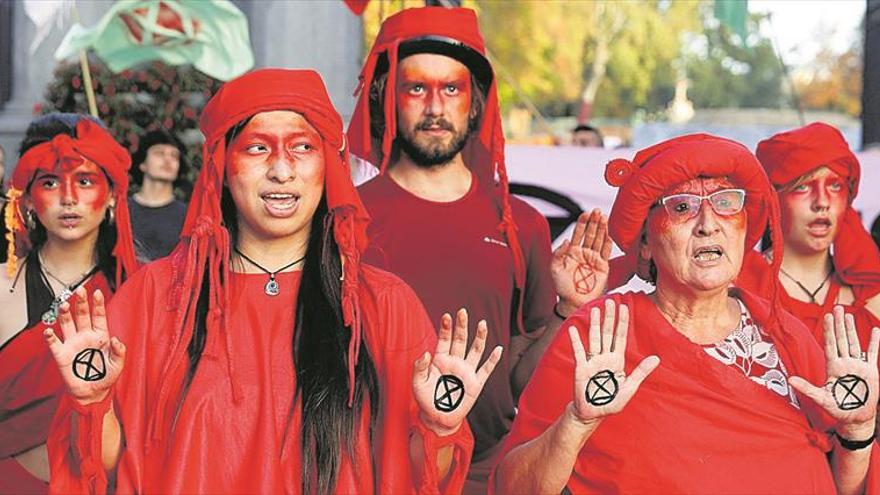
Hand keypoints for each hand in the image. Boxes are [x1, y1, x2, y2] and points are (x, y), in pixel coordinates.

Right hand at [44, 287, 124, 404]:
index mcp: (100, 336)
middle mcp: (85, 336)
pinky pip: (54, 343)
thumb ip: (120, 352)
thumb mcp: (118, 365)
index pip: (99, 316)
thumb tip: (117, 339)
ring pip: (67, 324)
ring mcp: (72, 343)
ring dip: (65, 314)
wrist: (92, 393)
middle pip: (82, 315)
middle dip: (81, 302)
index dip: (97, 304)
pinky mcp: (61, 354)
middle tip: (79, 290)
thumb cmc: (106, 376)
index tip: (97, 292)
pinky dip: (50, 336)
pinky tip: (49, 330)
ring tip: (64, 304)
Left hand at [413, 308, 502, 435]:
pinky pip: (486, 370)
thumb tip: (426, 353)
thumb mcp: (417, 383)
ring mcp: (466, 372)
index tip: (447, 316)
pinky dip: (493, 360)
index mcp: (440, 360)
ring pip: (475, 351)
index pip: (445, 340)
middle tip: (463, 312)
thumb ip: (420, 367)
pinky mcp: (476, 384)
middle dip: (462, 326)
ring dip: (479, 337)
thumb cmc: (425, 399)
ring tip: (482, 323)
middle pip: (461, 340)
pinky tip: (498, 349)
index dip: (446, 328)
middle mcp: (455, 362)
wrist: (437, 419)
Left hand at [552, 209, 611, 316]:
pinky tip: (609, 234)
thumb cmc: (563, 287)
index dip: (582, 223)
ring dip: (602, 229)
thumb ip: (558, 254)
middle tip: (597, 211)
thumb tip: (566, 241)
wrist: (573, 302)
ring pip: (599, 240)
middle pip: (590, 234)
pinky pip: (606, 252)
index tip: (585, 213)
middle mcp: (584, 253)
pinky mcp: (603, 267)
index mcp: (572, 251)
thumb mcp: (554, 269)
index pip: (578, 233)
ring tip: (604, 217)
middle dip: (594, 222)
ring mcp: (594, 259)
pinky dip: (608, 243)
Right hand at [568, 299, 659, 423]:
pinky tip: (573, 328)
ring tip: (596, 309)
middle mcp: (604, 358)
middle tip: (610, 300)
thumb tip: (656, 358)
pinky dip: (576, 340)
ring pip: (594, 338)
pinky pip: (578, 351)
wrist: (591, 413)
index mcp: (617, 361)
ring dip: (595, 324)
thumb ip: (640, 372)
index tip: (624, 307)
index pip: (620, 337)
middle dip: (610, 317)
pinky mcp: (581, 368)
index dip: (622, 322)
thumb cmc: (610, 403)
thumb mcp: (629, 389)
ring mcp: (592, 361)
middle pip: (608, 333)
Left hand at [789, 306, 878, 436]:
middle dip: (838, 323)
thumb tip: (790, 380)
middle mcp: (844, 363)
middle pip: (841, 339)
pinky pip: (872, 353)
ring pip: (854, 343)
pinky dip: (874, 342)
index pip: (830, 344)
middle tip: (837, 307)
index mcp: (833, 367)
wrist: (856, 418)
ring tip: (848, 315)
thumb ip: (807, 388)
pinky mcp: (870, 371)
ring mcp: (857, 366)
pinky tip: (875, 330)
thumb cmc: (837, 409)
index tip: (827, 316)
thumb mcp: (821, 398)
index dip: (829, 330)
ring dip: (852, 329)